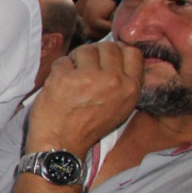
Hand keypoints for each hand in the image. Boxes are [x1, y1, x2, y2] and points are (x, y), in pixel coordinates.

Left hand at [26, 41, 141, 155]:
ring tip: (71, 78)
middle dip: (95, 54)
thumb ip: (124, 82)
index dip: (117, 51)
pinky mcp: (65, 78)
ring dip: (75, 60)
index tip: (105, 58)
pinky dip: (58, 69)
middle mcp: (113, 80)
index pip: (132, 52)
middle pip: (108, 47)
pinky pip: (63, 60)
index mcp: (130, 88)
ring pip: (85, 50)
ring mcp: (89, 77)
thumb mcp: (120, 107)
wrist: (62, 145)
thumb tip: (119, 55)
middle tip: (84, 68)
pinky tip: (59, 85)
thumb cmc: (89, 128)